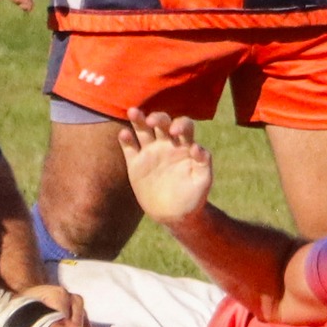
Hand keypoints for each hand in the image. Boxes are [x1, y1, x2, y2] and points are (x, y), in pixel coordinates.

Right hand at [118, 108, 211, 224]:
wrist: (175, 215)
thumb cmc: (194, 197)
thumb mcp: (203, 182)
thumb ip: (204, 164)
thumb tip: (198, 147)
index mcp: (185, 145)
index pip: (184, 126)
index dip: (180, 124)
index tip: (175, 132)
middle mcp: (167, 144)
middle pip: (162, 123)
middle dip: (158, 118)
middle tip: (152, 121)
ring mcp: (150, 153)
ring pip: (143, 130)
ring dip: (138, 119)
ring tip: (133, 111)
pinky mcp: (136, 164)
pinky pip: (129, 147)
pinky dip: (125, 139)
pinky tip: (123, 134)